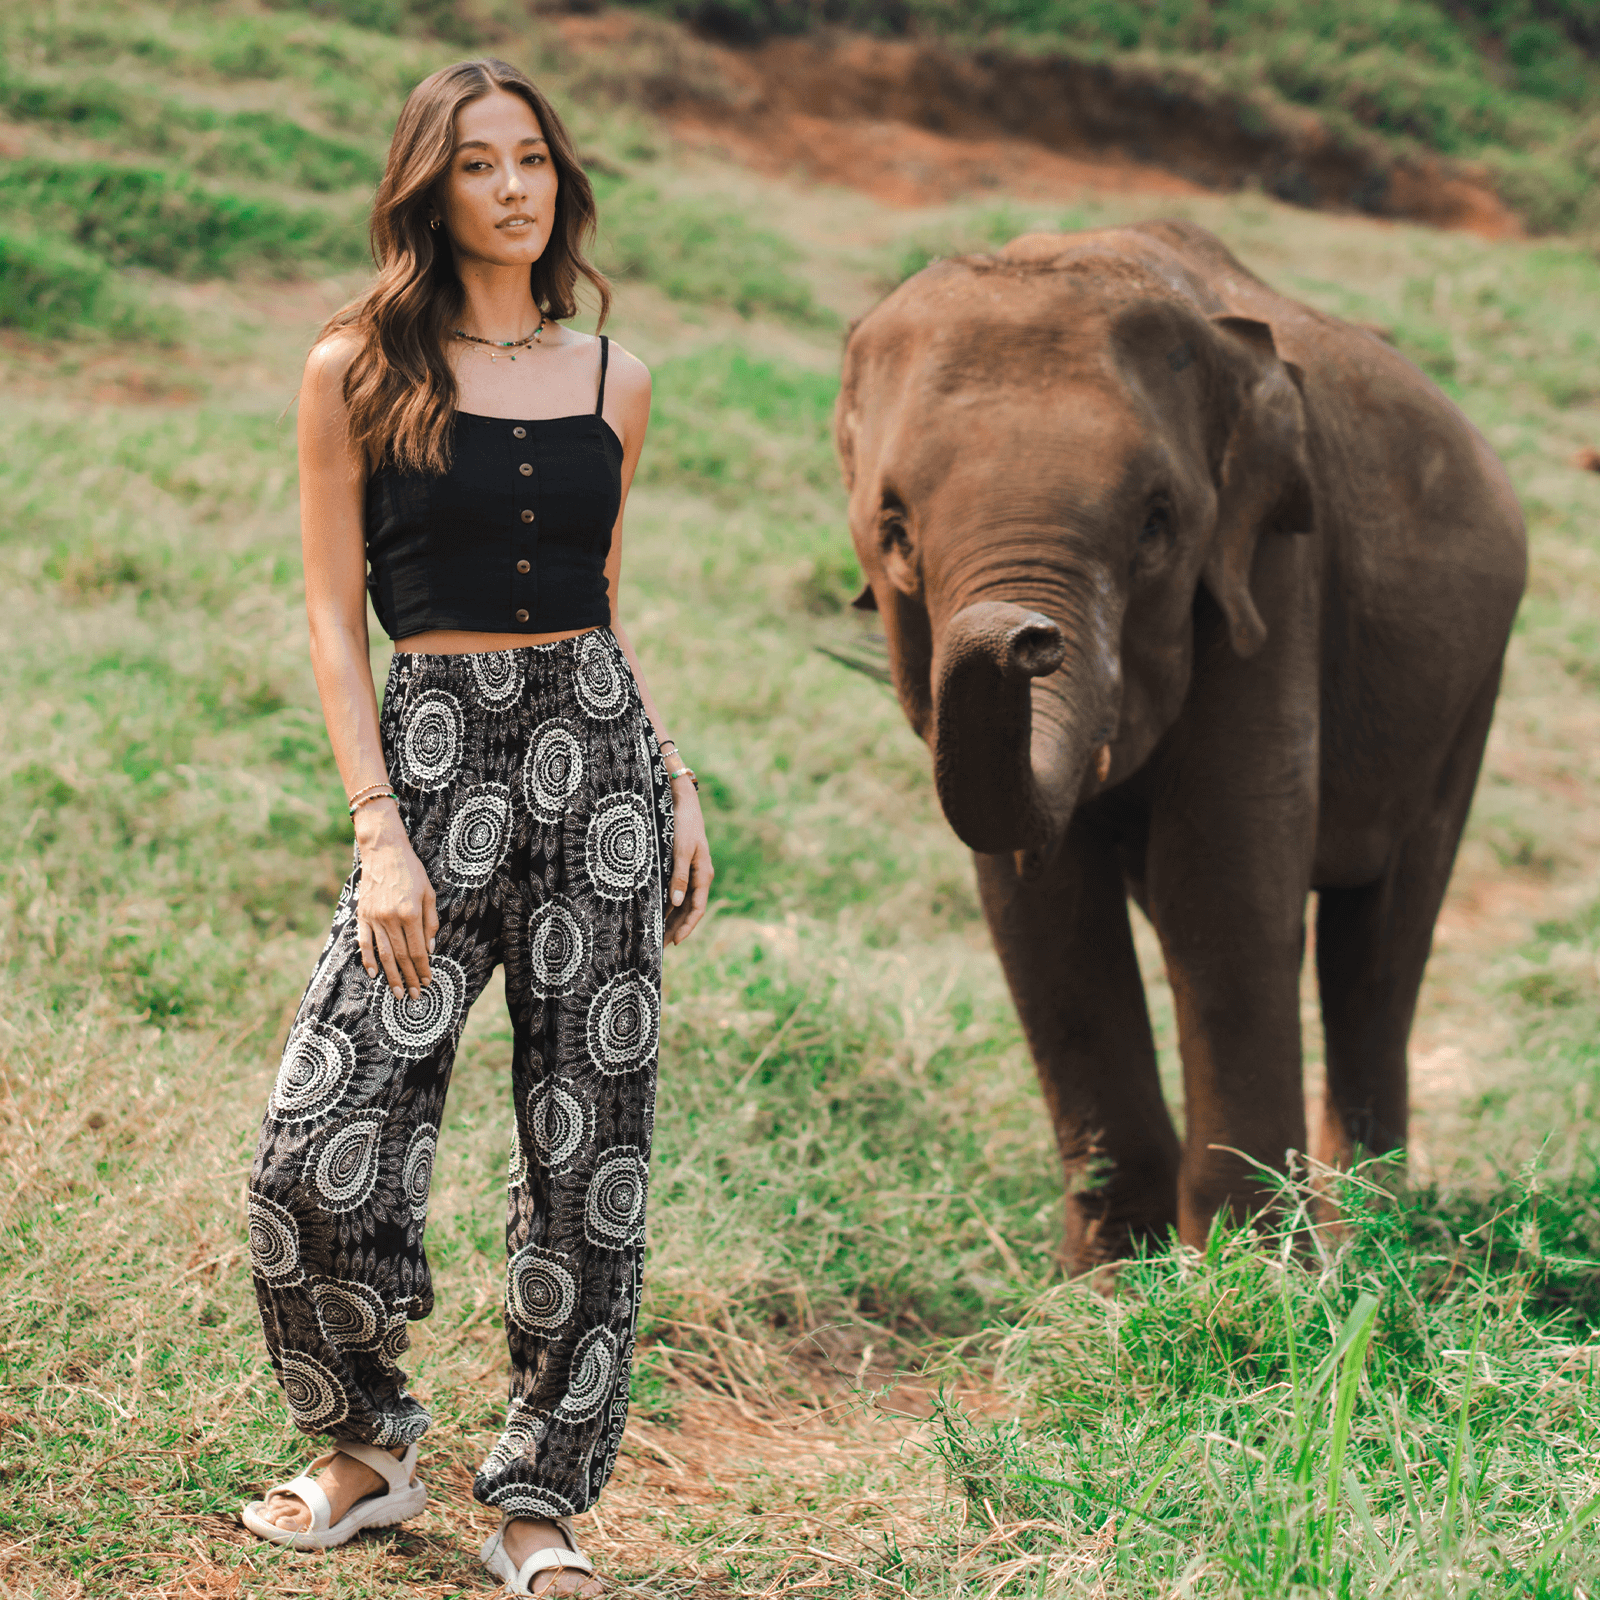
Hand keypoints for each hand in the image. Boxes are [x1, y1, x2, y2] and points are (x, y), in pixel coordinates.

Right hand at [352, 800, 438, 997]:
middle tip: (415, 995)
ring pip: (384, 954)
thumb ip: (431, 922)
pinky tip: (374, 974)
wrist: (384, 852)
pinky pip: (364, 942)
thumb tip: (430, 949)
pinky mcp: (362, 916)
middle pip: (402, 956)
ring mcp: (374, 918)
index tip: (427, 982)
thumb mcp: (429, 894)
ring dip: (391, 976)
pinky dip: (368, 960)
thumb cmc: (411, 871)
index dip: (423, 968)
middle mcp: (391, 919)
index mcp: (410, 914)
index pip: (418, 950)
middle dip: (409, 978)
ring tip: (398, 993)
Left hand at [664, 777, 711, 945]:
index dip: (687, 927)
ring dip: (673, 919)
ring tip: (659, 936)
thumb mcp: (681, 850)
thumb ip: (679, 875)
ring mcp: (692, 872)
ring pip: (683, 903)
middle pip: (690, 910)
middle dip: (677, 928)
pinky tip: (658, 912)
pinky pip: (678, 891)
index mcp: (704, 874)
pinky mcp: (683, 866)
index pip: (697, 909)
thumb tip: (675, 902)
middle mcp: (700, 877)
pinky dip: (669, 905)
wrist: (684, 801)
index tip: (675, 942)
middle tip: (661, 946)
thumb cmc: (683, 824)